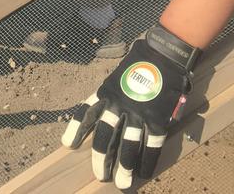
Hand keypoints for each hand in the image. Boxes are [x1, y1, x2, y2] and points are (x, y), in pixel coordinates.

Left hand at [62, 23, 199, 187]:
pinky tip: (144, 172)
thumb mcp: (118, 74)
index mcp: (106, 92)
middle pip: (105, 136)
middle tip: (101, 174)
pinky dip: (148, 161)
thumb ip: (113, 92)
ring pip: (127, 146)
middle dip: (101, 158)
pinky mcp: (157, 119)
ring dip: (124, 166)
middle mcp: (118, 104)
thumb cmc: (141, 61)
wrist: (165, 53)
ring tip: (122, 183)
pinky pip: (151, 145)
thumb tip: (107, 111)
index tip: (68, 145)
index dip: (77, 130)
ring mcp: (138, 113)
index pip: (86, 112)